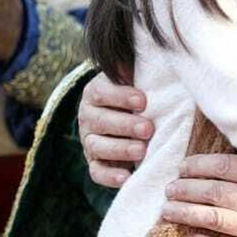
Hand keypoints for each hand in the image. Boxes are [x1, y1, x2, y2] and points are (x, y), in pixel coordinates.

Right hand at [78, 72, 151, 187]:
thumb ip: (136, 71)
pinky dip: (109, 176)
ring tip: (142, 150)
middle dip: (125, 125)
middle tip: (148, 128)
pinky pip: (97, 172)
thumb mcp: (135, 80)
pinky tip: (126, 177)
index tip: (143, 101)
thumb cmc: (137, 96)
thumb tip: (138, 59)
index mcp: (94, 93)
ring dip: (120, 149)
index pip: (102, 92)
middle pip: (100, 121)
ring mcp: (89, 141)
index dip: (121, 97)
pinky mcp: (95, 163)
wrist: (127, 116)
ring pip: (98, 146)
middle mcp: (87, 117)